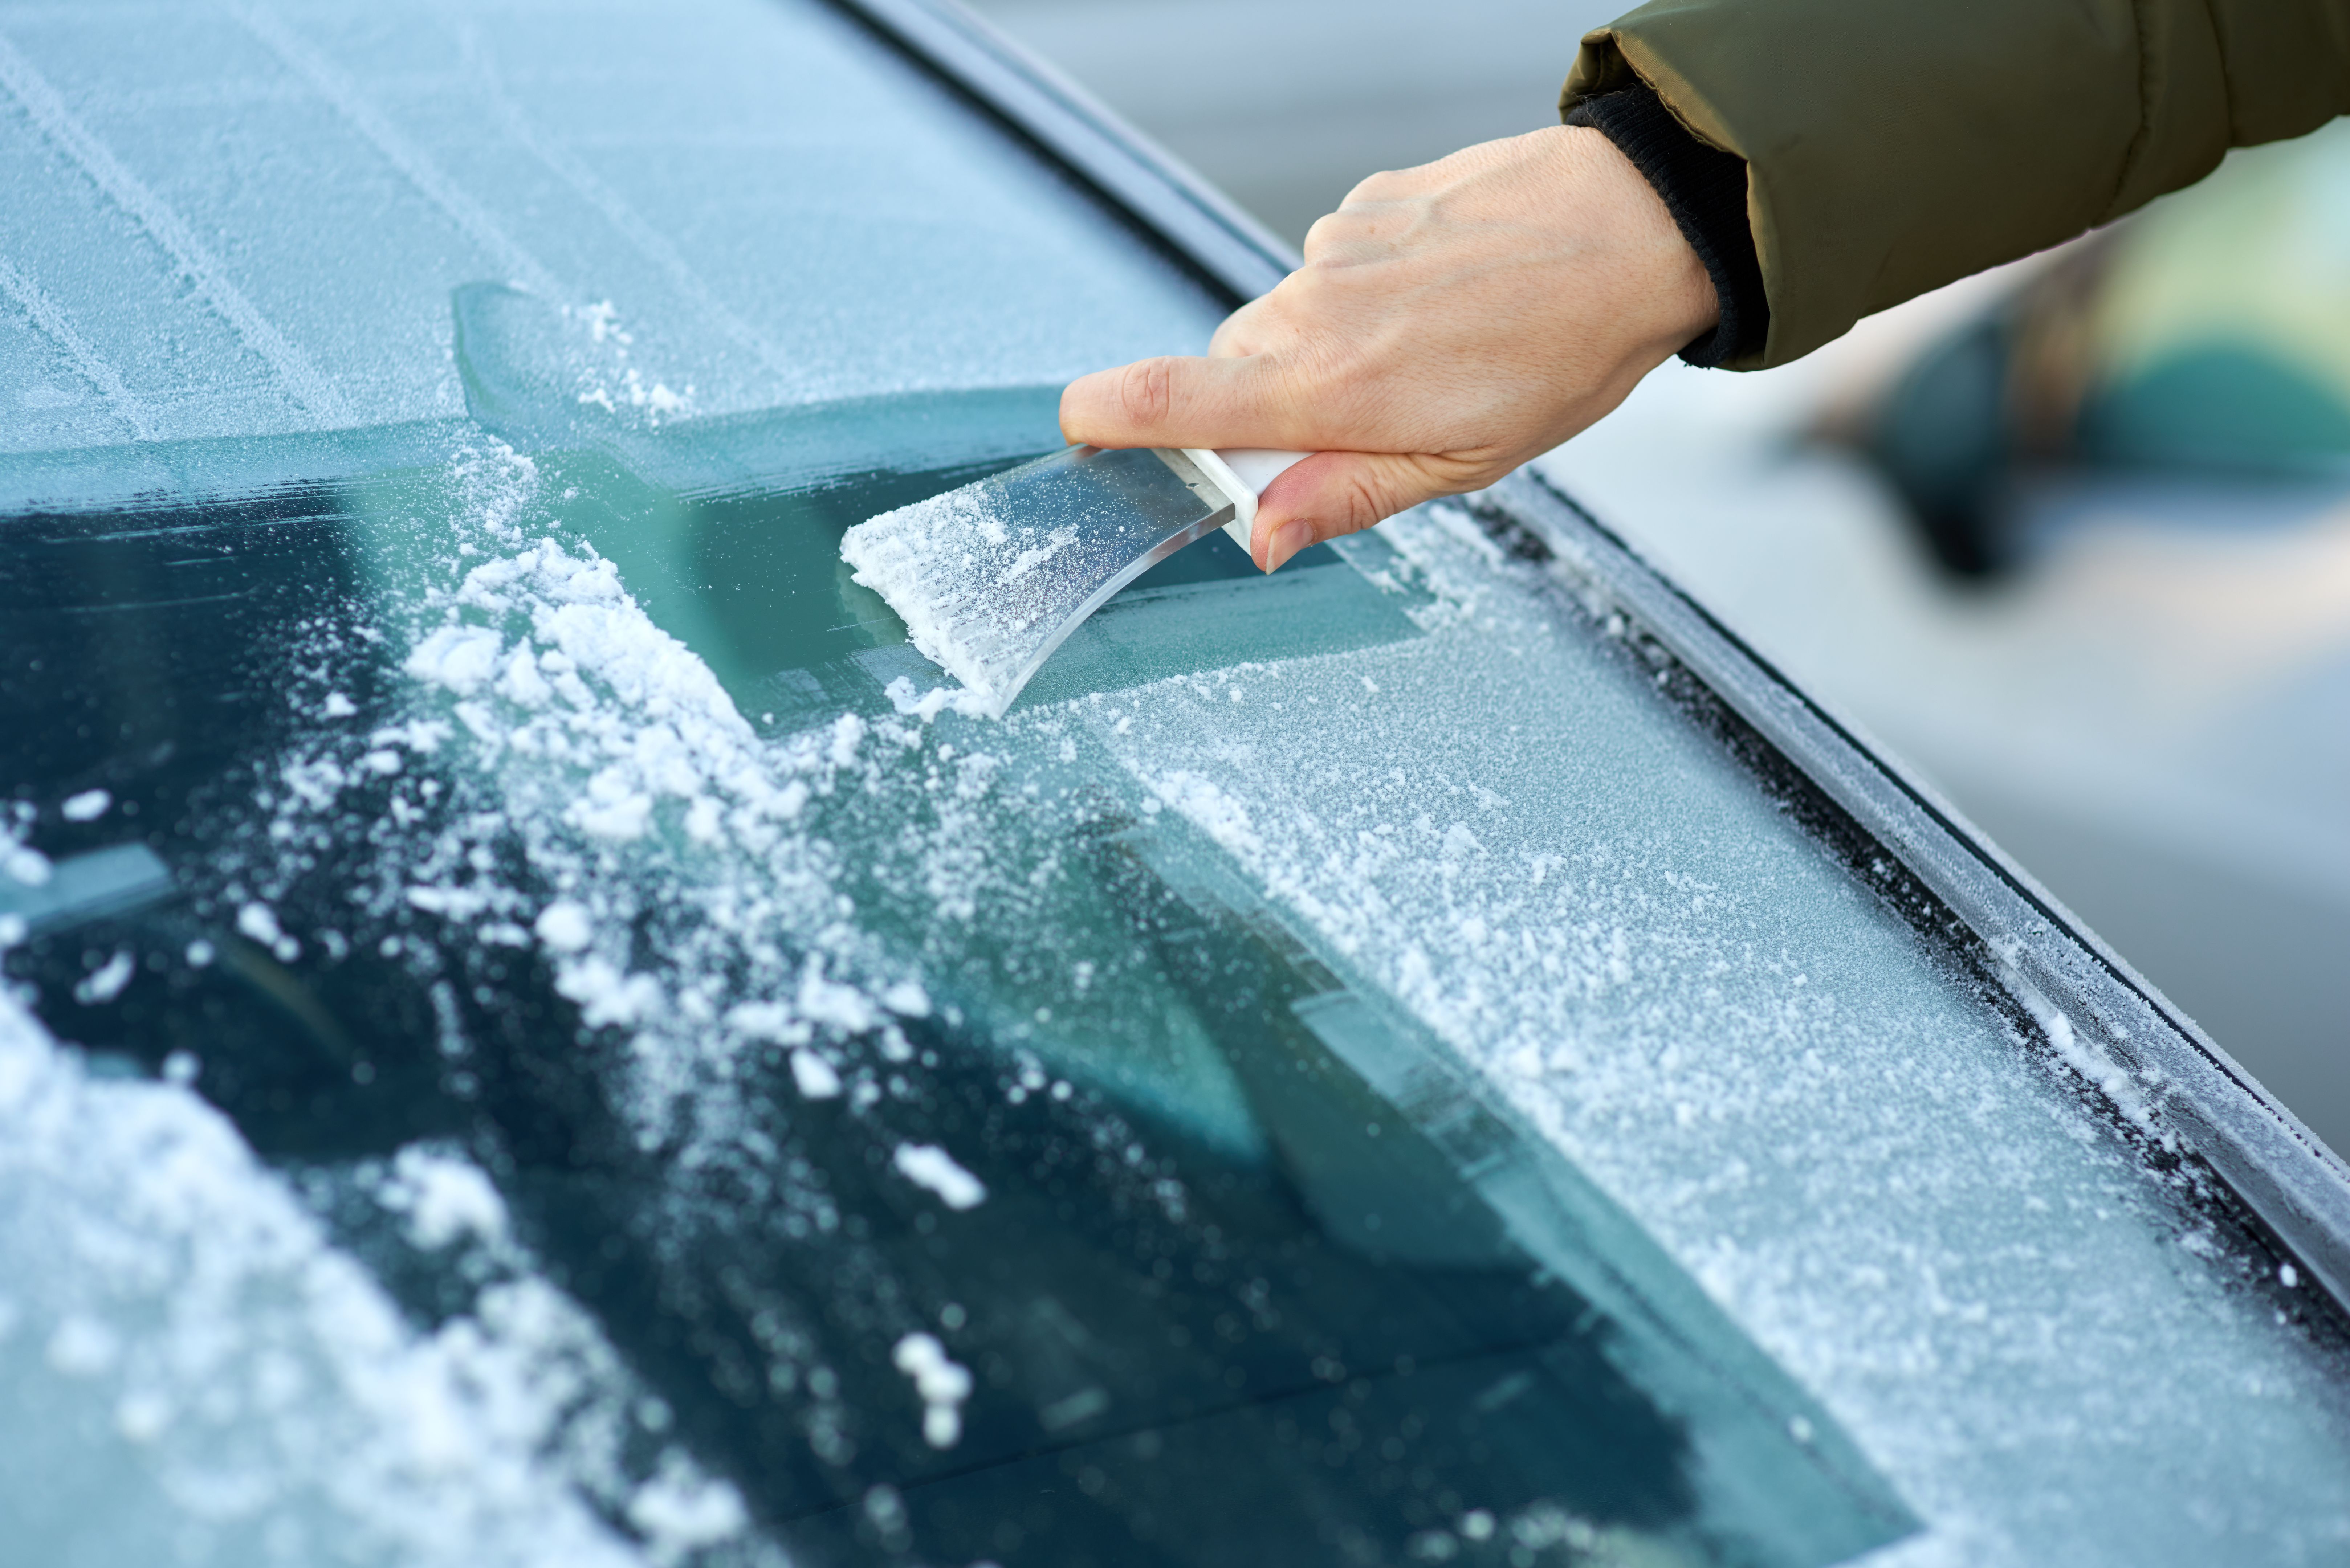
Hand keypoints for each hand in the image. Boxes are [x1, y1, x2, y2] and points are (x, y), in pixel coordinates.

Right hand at [1059, 125, 1718, 569]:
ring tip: (1427, 352)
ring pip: (1287, 320)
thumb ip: (1343, 497)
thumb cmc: (1559, 354)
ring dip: (1330, 350)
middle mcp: (1313, 309)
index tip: (1085, 433)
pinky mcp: (1365, 203)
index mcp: (1328, 388)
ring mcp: (1336, 247)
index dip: (1105, 420)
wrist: (1632, 229)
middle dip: (1270, 408)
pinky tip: (1441, 297)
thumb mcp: (1459, 466)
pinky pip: (1334, 266)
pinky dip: (1368, 293)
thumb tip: (1260, 537)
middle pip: (1232, 371)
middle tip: (1364, 423)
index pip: (1170, 402)